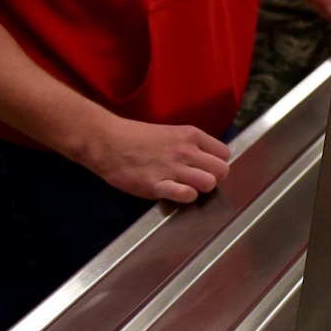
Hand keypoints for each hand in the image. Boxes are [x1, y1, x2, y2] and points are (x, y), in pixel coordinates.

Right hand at [80, 115, 229, 202]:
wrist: (107, 141)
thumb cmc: (136, 137)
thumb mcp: (171, 133)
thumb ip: (190, 145)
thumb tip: (207, 160)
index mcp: (191, 135)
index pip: (224, 153)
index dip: (217, 163)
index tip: (206, 167)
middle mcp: (186, 150)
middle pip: (221, 170)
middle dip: (213, 178)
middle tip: (198, 180)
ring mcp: (172, 168)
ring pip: (208, 183)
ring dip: (200, 189)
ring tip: (187, 187)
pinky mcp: (157, 185)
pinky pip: (186, 195)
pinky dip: (185, 197)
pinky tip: (175, 192)